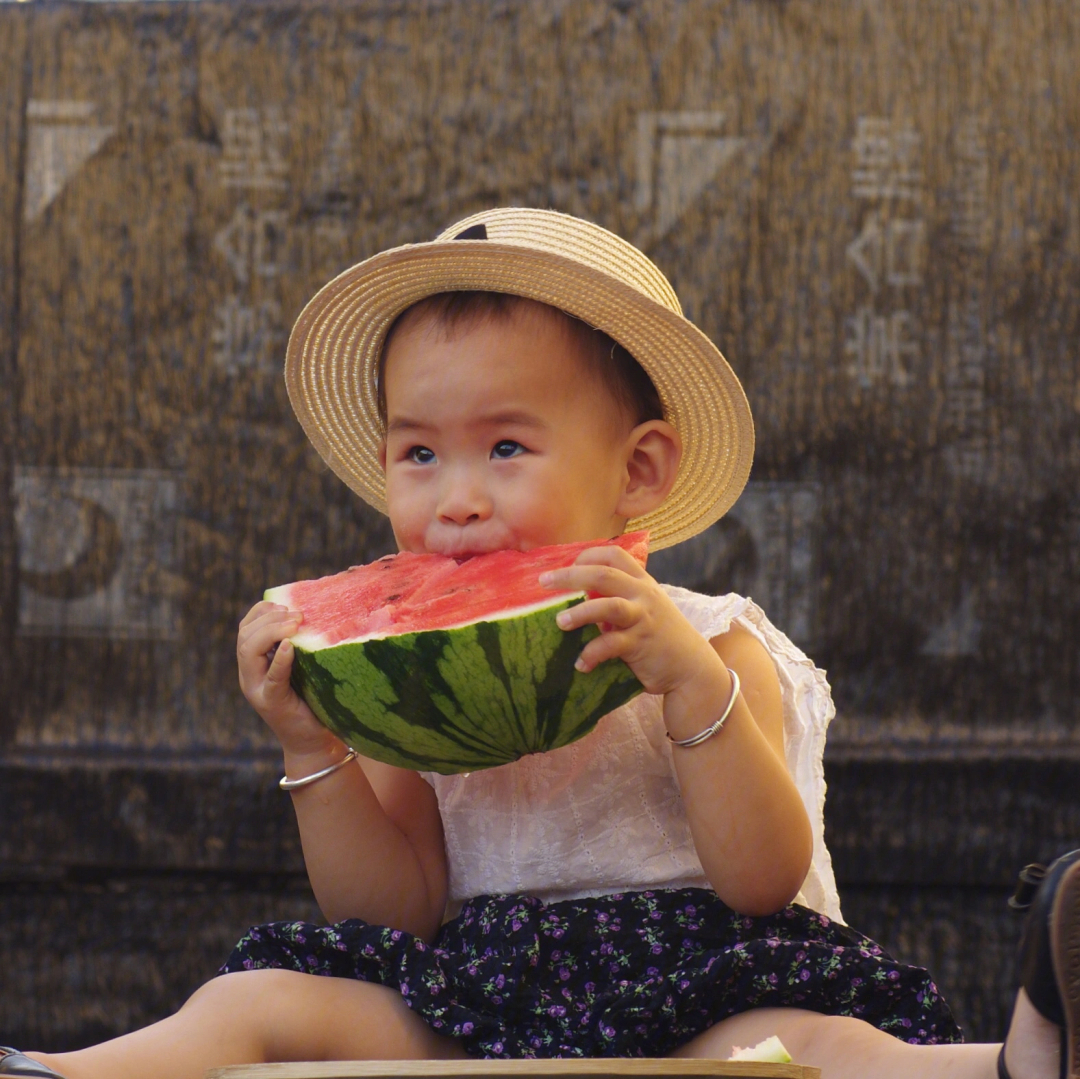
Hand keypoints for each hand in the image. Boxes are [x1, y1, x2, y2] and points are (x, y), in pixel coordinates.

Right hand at [237, 601, 343, 757]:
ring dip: (272, 632)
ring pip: (248, 652)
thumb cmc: (311, 699)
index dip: (261, 612)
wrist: (312, 742)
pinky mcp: (273, 704)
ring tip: (295, 624)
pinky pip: (271, 679)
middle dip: (269, 619)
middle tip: (297, 615)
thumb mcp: (301, 666)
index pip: (245, 629)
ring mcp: (258, 691)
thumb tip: (310, 612)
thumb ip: (297, 645)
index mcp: (254, 665)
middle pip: (244, 638)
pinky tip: (290, 647)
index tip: (285, 604)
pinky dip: (279, 660)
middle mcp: (249, 676)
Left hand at [539, 544, 723, 697]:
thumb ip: (619, 597)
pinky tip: (580, 664)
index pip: (614, 555)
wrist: (691, 666)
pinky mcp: (640, 645)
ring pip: (608, 607)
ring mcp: (642, 619)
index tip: (566, 564)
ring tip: (560, 621)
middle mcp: (643, 595)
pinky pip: (610, 645)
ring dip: (580, 613)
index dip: (587, 555)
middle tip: (544, 582)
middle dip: (570, 575)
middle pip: (604, 575)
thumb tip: (577, 593)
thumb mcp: (645, 607)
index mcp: (642, 582)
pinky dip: (591, 654)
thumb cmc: (660, 635)